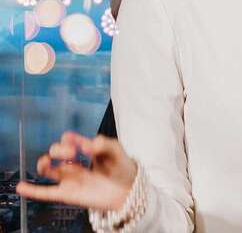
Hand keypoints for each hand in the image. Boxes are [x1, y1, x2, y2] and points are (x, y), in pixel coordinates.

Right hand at [16, 132, 136, 209]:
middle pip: (57, 151)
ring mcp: (70, 178)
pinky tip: (22, 187)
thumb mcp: (116, 150)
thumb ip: (103, 144)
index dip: (69, 138)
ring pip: (49, 169)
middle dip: (60, 148)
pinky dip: (33, 191)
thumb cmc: (122, 167)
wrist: (129, 190)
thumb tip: (88, 144)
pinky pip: (47, 192)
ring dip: (43, 163)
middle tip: (72, 153)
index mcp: (84, 148)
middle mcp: (75, 162)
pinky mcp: (69, 194)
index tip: (75, 142)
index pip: (70, 139)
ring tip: (47, 162)